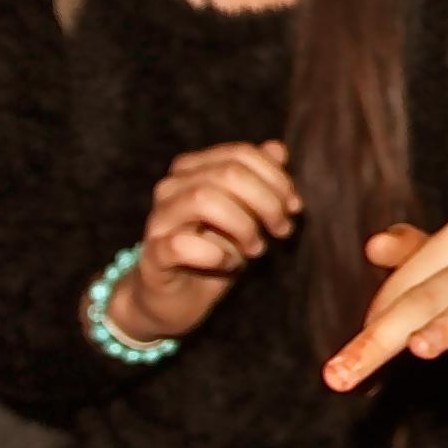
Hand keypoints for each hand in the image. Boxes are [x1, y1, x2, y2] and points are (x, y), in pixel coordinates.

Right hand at [106, 141, 302, 340]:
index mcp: (194, 169)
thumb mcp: (248, 214)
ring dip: (243, 225)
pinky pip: (181, 244)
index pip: (241, 154)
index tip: (294, 207)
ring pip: (203, 199)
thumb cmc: (217, 249)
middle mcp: (171, 187)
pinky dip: (215, 255)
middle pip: (228, 173)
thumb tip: (278, 150)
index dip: (276, 178)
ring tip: (257, 248)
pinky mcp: (153, 255)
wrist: (178, 296)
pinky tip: (229, 264)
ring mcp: (159, 220)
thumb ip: (261, 181)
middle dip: (267, 201)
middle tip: (282, 229)